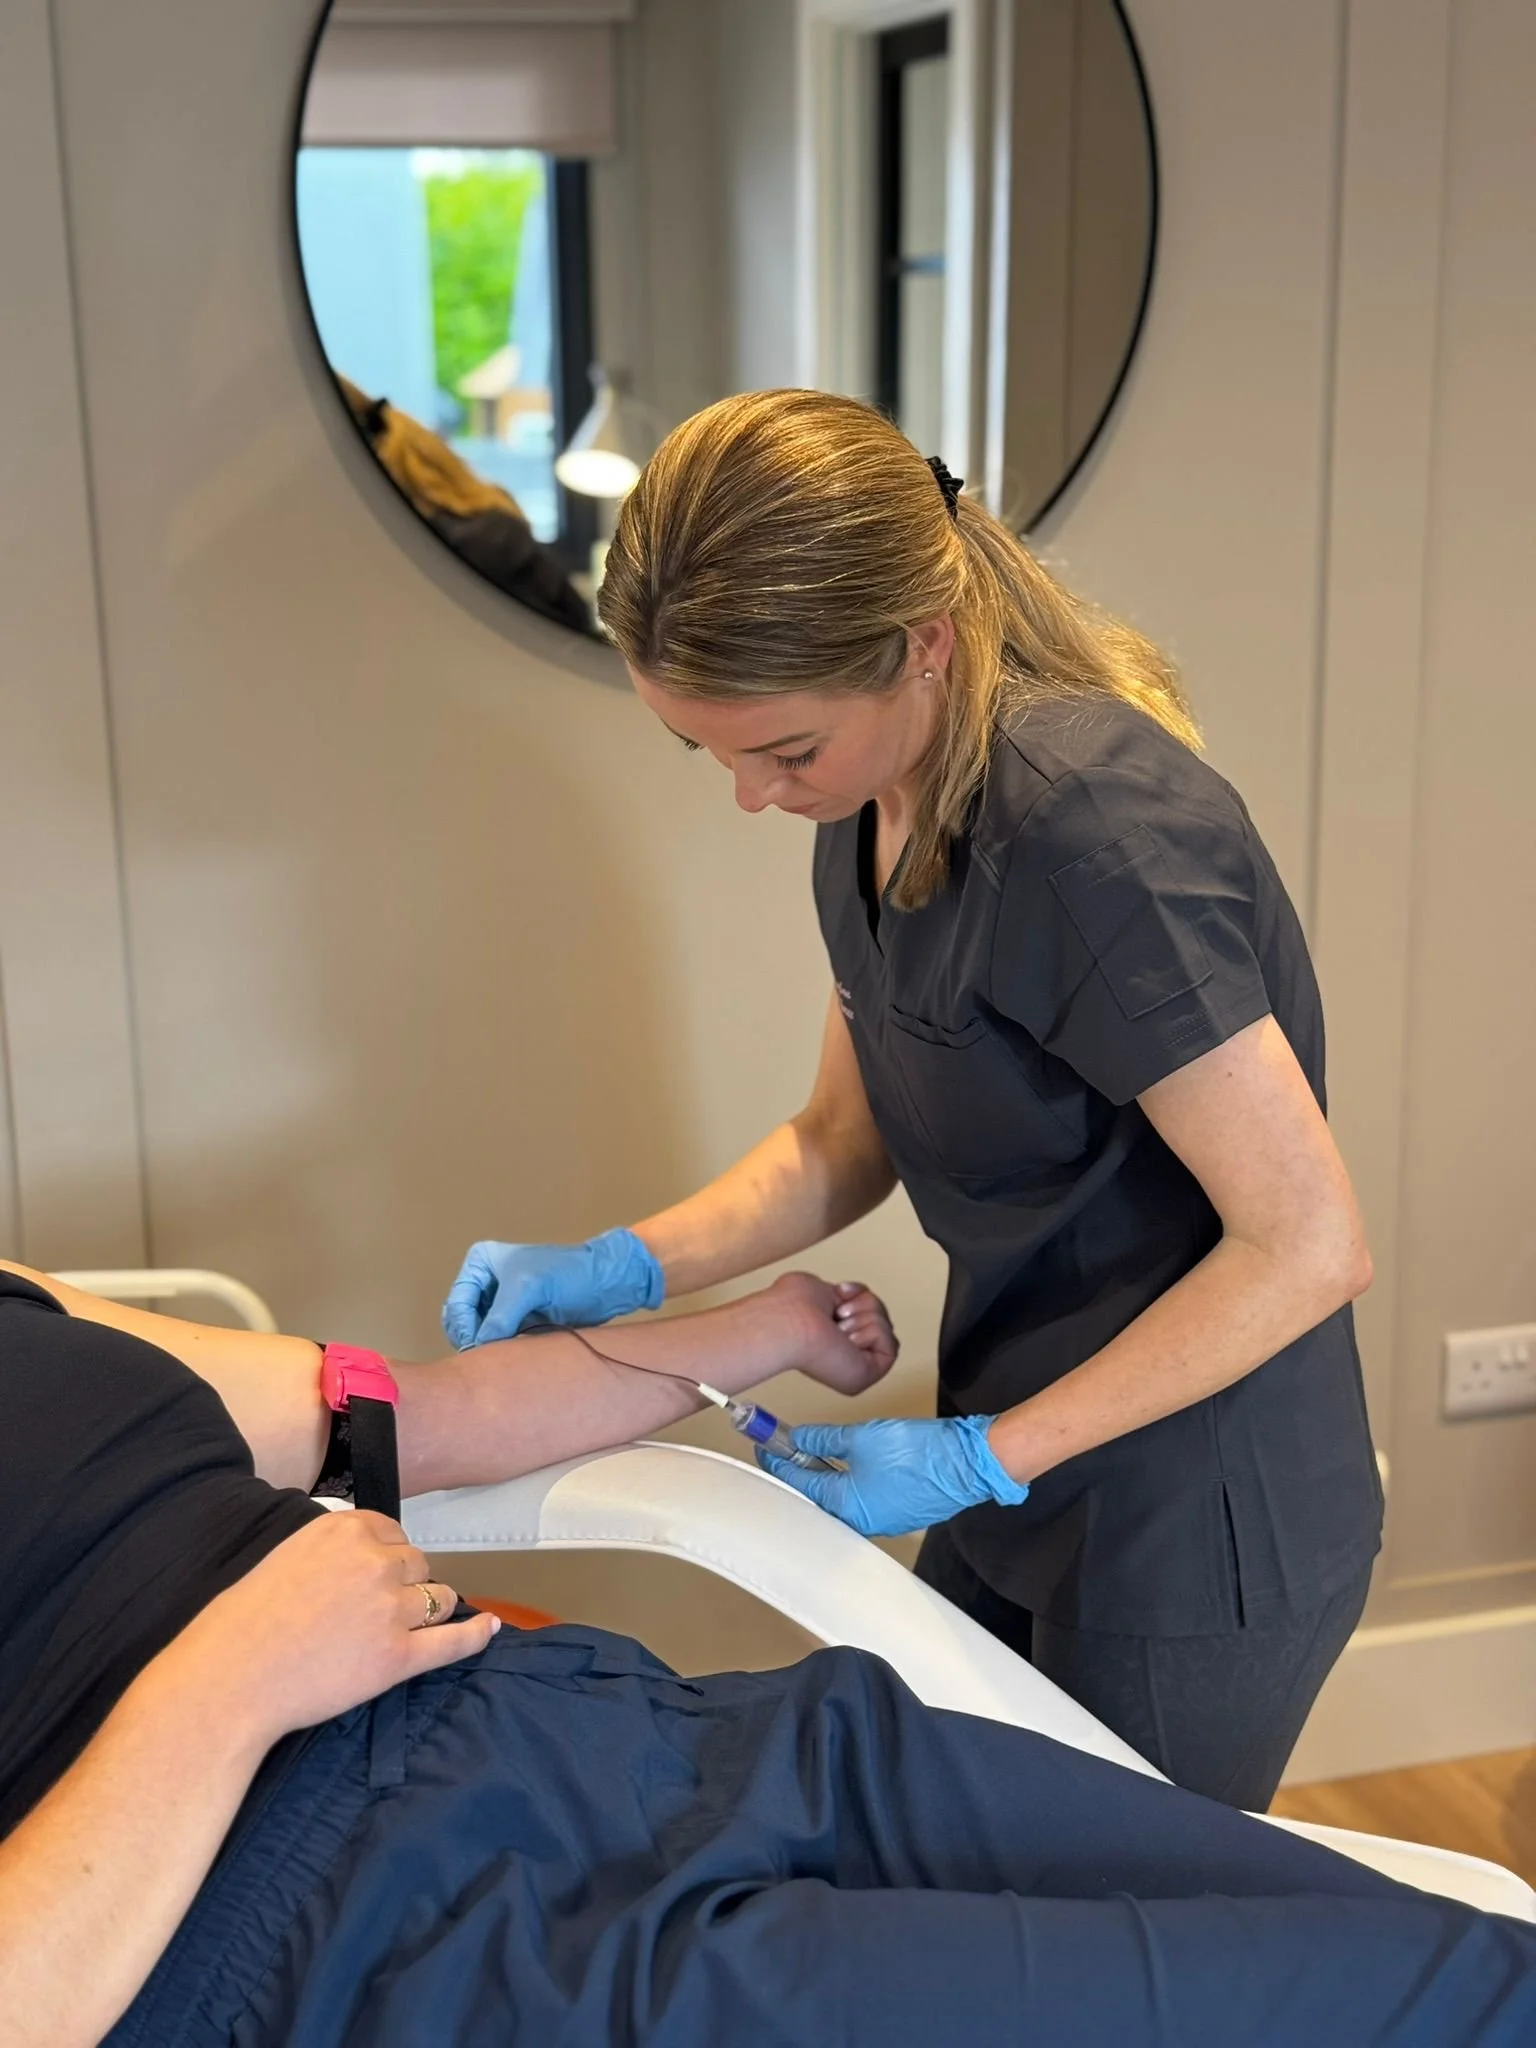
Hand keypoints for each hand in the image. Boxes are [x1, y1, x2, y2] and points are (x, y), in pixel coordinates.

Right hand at [162, 1511, 499, 1752]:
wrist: (229, 1678)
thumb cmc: (241, 1624)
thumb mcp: (285, 1556)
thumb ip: (330, 1551)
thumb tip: (360, 1557)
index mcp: (345, 1530)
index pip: (392, 1533)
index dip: (387, 1557)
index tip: (376, 1575)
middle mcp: (375, 1562)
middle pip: (418, 1564)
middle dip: (405, 1584)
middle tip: (376, 1611)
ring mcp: (391, 1609)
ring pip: (438, 1598)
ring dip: (430, 1608)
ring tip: (409, 1625)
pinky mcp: (398, 1656)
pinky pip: (453, 1641)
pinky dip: (476, 1635)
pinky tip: (489, 1627)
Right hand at [441, 1227, 664, 1347]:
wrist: (607, 1284)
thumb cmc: (570, 1274)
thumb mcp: (530, 1287)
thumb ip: (501, 1315)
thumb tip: (479, 1346)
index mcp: (481, 1264)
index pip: (458, 1303)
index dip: (465, 1327)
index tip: (478, 1347)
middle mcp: (486, 1283)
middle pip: (462, 1321)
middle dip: (472, 1338)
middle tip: (489, 1356)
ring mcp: (501, 1305)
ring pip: (478, 1336)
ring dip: (487, 1348)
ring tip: (504, 1355)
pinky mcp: (517, 1324)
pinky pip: (497, 1344)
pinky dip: (500, 1352)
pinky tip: (512, 1359)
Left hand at [758, 1415, 1028, 1537]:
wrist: (970, 1462)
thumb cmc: (921, 1453)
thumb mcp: (861, 1437)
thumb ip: (824, 1440)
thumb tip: (800, 1439)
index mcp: (846, 1507)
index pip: (800, 1482)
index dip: (779, 1460)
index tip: (765, 1445)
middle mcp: (861, 1522)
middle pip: (817, 1495)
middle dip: (799, 1471)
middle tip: (783, 1448)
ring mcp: (882, 1520)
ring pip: (840, 1498)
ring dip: (824, 1476)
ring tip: (810, 1454)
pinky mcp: (899, 1512)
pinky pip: (862, 1499)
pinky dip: (847, 1481)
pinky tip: (844, 1465)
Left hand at [769, 1272, 898, 1396]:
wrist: (793, 1321)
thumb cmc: (794, 1307)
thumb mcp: (824, 1291)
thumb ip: (845, 1298)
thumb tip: (853, 1298)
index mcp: (833, 1335)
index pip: (867, 1311)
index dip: (859, 1297)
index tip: (840, 1292)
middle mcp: (845, 1352)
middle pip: (881, 1317)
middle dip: (863, 1306)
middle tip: (838, 1315)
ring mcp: (857, 1365)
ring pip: (886, 1328)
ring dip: (863, 1319)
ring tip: (839, 1329)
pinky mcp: (869, 1374)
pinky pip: (891, 1344)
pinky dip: (871, 1333)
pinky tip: (849, 1340)